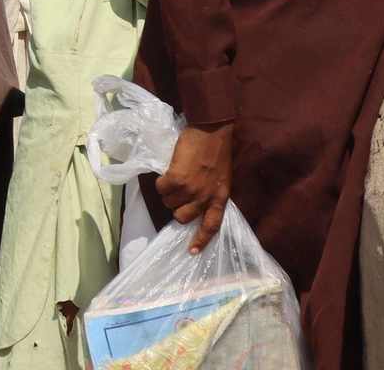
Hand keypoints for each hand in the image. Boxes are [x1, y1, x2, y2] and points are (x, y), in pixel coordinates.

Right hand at [157, 123, 232, 251]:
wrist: (211, 131)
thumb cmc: (217, 152)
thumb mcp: (222, 178)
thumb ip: (211, 193)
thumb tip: (194, 203)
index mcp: (220, 199)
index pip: (212, 227)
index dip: (200, 240)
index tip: (191, 252)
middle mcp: (206, 198)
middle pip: (182, 217)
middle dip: (177, 207)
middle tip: (177, 194)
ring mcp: (191, 189)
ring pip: (169, 202)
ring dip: (168, 192)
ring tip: (173, 178)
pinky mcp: (177, 178)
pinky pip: (161, 188)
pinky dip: (161, 182)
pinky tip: (167, 172)